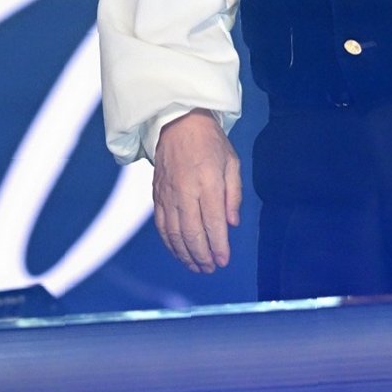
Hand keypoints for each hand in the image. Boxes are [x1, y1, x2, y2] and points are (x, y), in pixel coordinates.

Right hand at [151, 109, 241, 272]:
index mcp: (207, 181)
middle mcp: (185, 190)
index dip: (218, 245)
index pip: (213, 222)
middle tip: (211, 268)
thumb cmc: (210, 142)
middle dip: (202, 255)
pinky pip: (161, 225)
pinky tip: (178, 252)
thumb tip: (232, 224)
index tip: (224, 261)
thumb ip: (234, 195)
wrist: (178, 122)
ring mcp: (168, 194)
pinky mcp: (158, 195)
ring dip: (185, 254)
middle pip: (192, 232)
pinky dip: (169, 243)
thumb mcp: (232, 163)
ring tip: (197, 267)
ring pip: (174, 233)